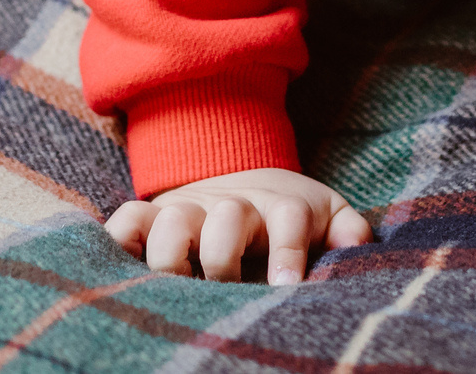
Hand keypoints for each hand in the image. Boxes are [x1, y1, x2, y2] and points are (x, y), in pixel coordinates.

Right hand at [105, 168, 372, 283]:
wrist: (243, 183)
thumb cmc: (289, 217)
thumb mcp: (325, 216)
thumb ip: (347, 229)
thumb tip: (358, 244)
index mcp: (277, 206)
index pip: (287, 219)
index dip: (288, 253)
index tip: (288, 290)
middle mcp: (230, 203)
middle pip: (225, 217)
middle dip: (225, 257)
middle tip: (226, 292)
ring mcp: (188, 209)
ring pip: (170, 219)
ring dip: (171, 253)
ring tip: (175, 290)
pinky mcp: (153, 218)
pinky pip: (127, 220)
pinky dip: (117, 241)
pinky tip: (120, 274)